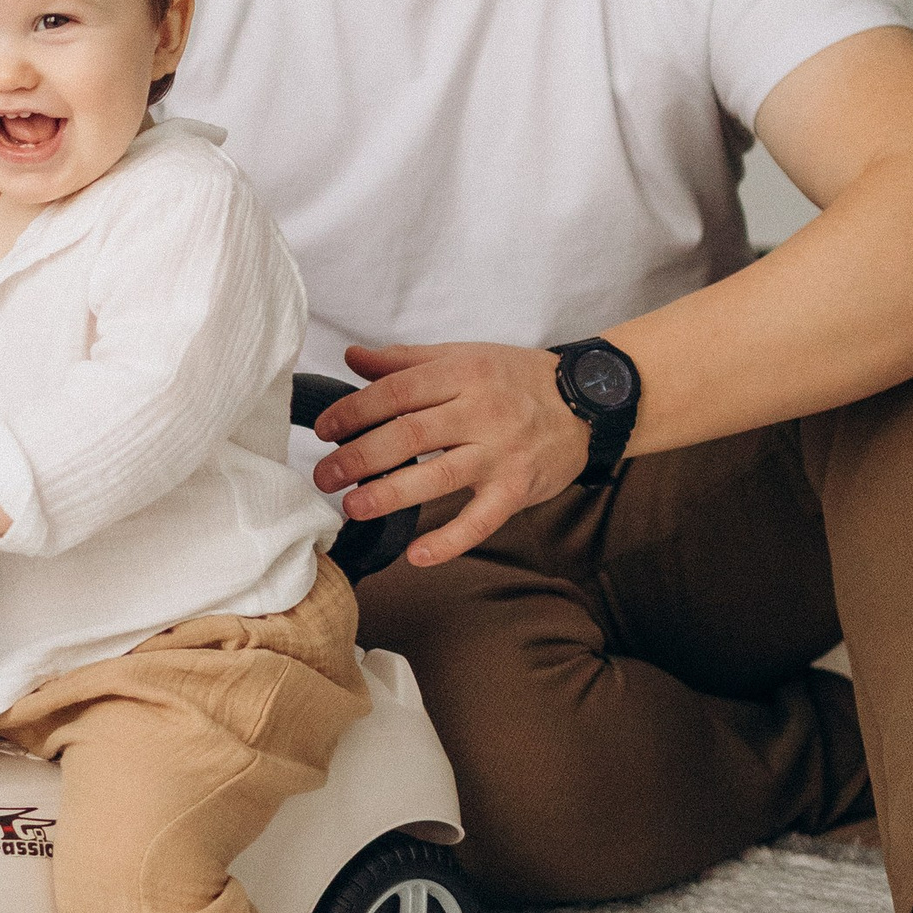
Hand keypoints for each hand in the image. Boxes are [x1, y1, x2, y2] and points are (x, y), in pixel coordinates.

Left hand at [313, 340, 588, 568]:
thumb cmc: (516, 379)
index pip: (396, 392)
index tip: (322, 428)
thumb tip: (352, 357)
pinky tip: (417, 556)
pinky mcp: (518, 489)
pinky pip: (481, 520)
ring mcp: (501, 452)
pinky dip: (450, 540)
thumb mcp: (464, 357)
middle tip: (323, 476)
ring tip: (353, 507)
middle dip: (360, 456)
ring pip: (439, 476)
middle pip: (410, 435)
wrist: (589, 402)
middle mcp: (480, 411)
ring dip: (391, 494)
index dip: (354, 411)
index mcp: (461, 373)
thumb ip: (406, 361)